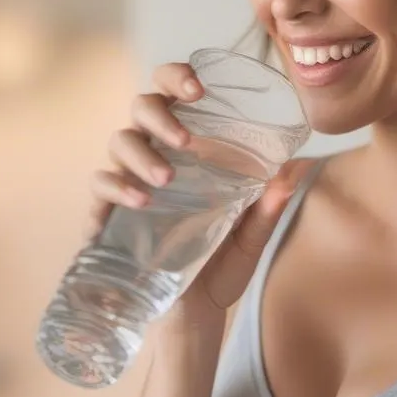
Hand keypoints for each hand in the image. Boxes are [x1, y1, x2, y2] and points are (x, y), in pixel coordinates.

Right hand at [87, 61, 312, 329]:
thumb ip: (269, 207)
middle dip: (161, 114)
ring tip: (167, 180)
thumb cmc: (220, 269)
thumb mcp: (251, 238)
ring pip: (120, 141)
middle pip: (141, 107)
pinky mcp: (108, 215)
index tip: (199, 88)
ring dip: (142, 153)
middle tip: (186, 140)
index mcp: (188, 152)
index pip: (174, 96)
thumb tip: (297, 169)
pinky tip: (140, 202)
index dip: (178, 78)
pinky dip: (116, 188)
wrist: (192, 318)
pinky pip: (100, 185)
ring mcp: (129, 183)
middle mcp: (156, 157)